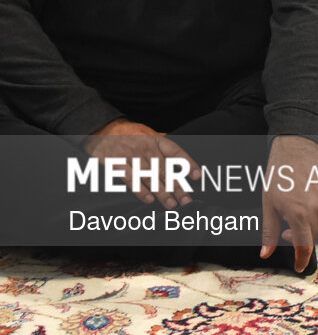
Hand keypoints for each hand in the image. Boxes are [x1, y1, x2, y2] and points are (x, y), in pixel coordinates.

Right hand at [82, 120, 200, 208]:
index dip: (187, 164)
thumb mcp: (149, 134)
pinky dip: (140, 190)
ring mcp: (131, 156)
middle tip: (186, 201)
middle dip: (177, 187)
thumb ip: (163, 146)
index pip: (176, 152)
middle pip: (165, 170)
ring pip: (149, 177)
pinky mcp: (116, 164)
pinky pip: (130, 179)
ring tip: (171, 205)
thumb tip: (180, 160)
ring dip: (161, 192)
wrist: (102, 129)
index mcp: (156, 140)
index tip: (197, 176)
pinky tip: (149, 199)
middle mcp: (146, 148)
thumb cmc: (129, 134)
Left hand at [259, 135, 317, 272]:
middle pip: (316, 237)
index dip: (301, 259)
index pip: (304, 246)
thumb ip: (269, 232)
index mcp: (299, 215)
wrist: (294, 153)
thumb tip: (265, 254)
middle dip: (303, 240)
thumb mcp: (268, 206)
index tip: (299, 268)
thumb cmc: (278, 178)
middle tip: (289, 234)